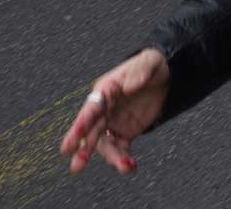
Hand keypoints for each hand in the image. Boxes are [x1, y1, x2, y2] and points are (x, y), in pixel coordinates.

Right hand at [59, 48, 169, 174]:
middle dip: (84, 149)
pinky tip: (130, 166)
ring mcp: (113, 123)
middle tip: (76, 166)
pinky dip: (124, 158)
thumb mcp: (149, 63)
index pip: (90, 111)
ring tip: (124, 167)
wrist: (163, 77)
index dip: (79, 128)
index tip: (68, 145)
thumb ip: (139, 72)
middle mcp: (104, 110)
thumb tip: (129, 85)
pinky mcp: (125, 133)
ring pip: (106, 144)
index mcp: (105, 91)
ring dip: (112, 157)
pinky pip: (121, 148)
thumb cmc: (149, 66)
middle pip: (92, 132)